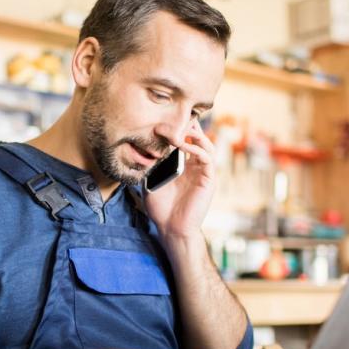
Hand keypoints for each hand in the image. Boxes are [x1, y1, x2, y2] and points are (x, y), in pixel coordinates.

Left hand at [144, 121, 215, 241]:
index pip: (185, 140)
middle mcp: (195, 166)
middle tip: (173, 119)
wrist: (171, 228)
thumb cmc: (161, 208)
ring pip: (205, 144)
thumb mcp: (151, 180)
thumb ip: (151, 164)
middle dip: (187, 127)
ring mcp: (203, 172)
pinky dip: (197, 149)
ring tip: (179, 129)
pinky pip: (207, 158)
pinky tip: (184, 145)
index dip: (176, 129)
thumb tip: (140, 146)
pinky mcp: (209, 179)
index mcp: (183, 165)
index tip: (161, 122)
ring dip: (193, 134)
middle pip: (197, 138)